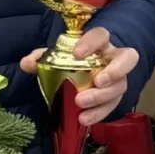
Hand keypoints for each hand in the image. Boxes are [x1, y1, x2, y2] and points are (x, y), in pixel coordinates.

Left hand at [20, 26, 139, 126]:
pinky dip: (98, 113)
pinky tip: (83, 118)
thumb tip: (27, 63)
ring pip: (121, 85)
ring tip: (81, 103)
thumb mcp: (55, 57)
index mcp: (99, 43)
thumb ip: (41, 58)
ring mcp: (118, 78)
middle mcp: (113, 58)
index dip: (92, 42)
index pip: (101, 35)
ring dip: (102, 96)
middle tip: (98, 82)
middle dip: (115, 71)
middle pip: (127, 58)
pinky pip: (113, 105)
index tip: (77, 54)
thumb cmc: (71, 62)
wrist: (82, 77)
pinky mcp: (115, 97)